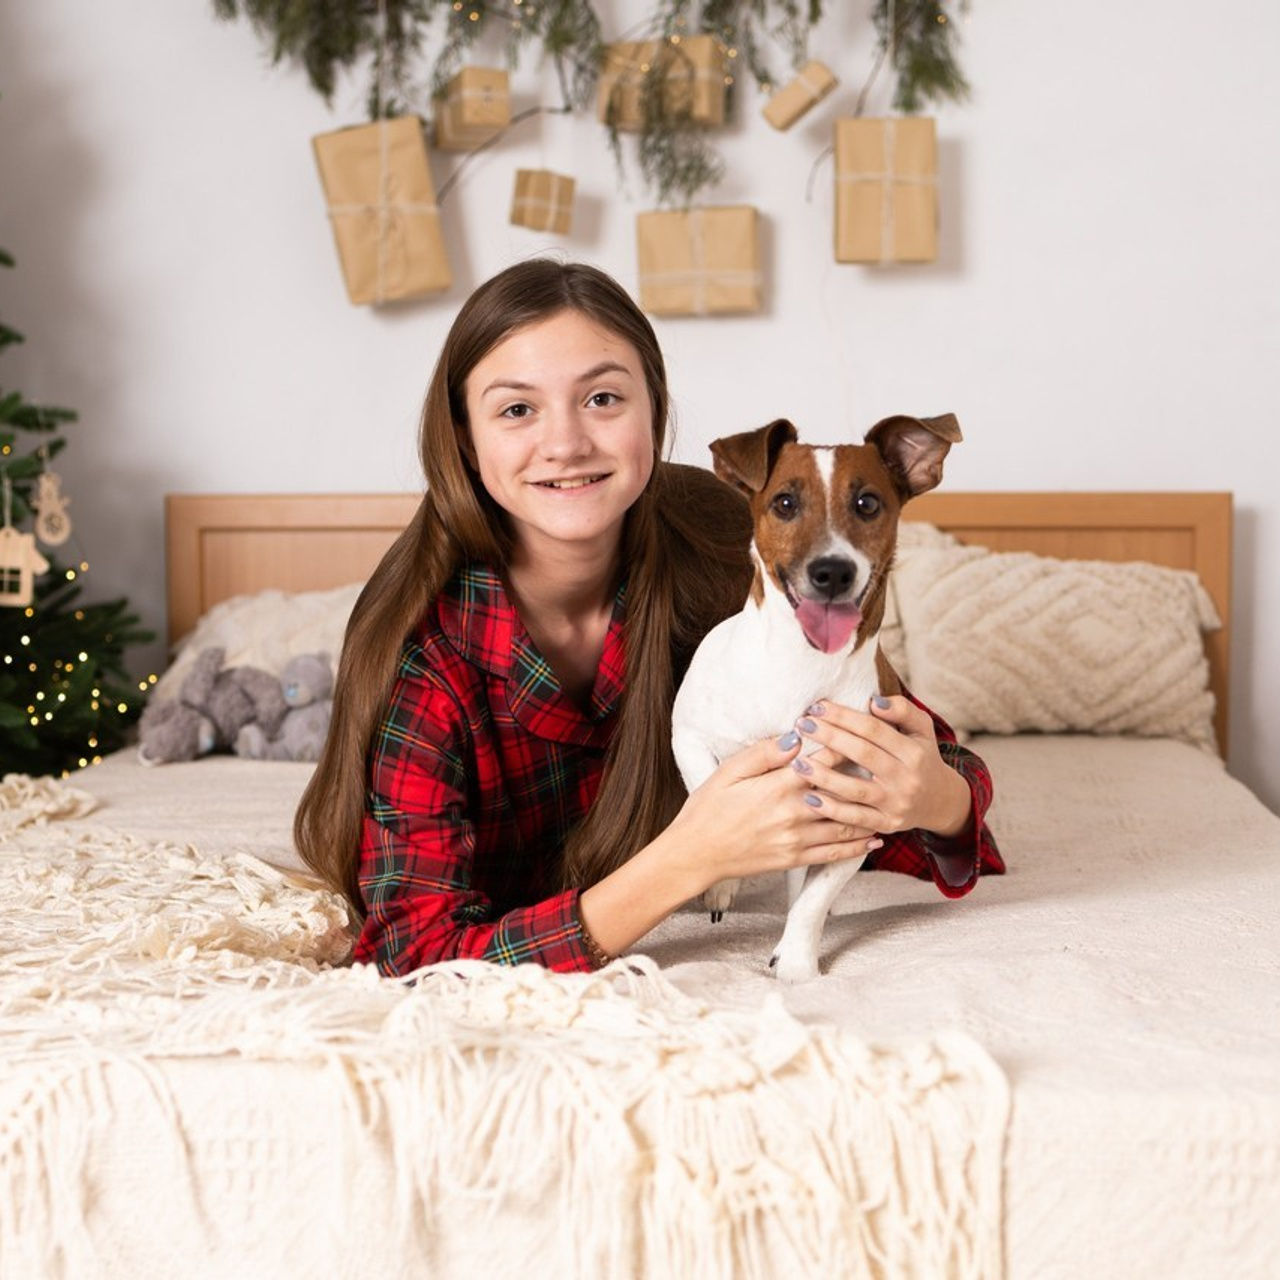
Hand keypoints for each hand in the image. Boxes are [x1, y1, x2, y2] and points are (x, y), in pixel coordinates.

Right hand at [665, 731, 882, 895]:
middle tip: (885, 763)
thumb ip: (764, 753)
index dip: (843, 745)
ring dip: (868, 810)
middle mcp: (793, 813)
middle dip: (864, 776)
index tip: (860, 733)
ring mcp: (797, 839)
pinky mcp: (795, 859)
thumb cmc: (708, 808)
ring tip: (888, 798)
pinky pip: (834, 853)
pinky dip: (858, 846)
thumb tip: (795, 737)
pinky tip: (875, 837)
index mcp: (778, 786)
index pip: (822, 761)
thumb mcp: (729, 772)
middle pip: (840, 791)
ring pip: (844, 823)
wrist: (696, 854)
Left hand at [792, 695, 971, 838]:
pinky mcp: (886, 824)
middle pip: (862, 754)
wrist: (940, 801)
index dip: (844, 716)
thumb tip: (874, 701)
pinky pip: (855, 818)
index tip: (817, 707)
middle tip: (802, 725)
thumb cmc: (921, 757)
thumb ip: (902, 710)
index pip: (874, 729)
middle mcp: (906, 778)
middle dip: (829, 737)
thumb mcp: (922, 729)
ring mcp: (896, 804)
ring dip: (823, 776)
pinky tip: (810, 798)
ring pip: (855, 789)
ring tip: (797, 763)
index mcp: (913, 751)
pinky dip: (832, 810)